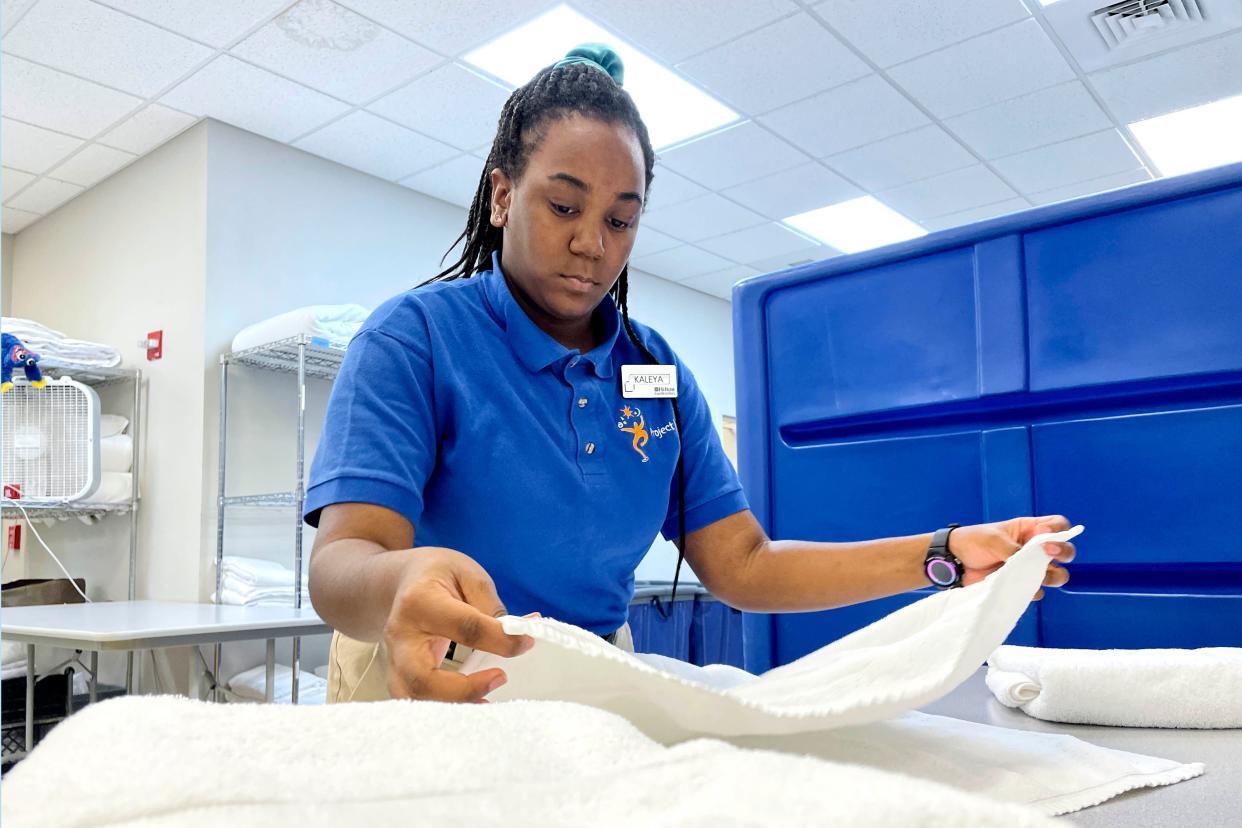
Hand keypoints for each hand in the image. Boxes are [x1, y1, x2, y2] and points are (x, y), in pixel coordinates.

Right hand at [382, 547, 534, 701]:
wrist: (400, 581)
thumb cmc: (437, 574)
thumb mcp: (467, 573)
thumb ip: (490, 606)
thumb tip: (518, 635)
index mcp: (421, 601)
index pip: (465, 627)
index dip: (501, 639)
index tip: (526, 641)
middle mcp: (401, 635)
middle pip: (421, 679)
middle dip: (463, 689)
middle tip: (500, 677)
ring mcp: (395, 658)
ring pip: (412, 698)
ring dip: (451, 705)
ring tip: (486, 698)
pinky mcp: (399, 673)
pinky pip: (415, 699)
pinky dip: (443, 707)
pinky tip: (473, 701)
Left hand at [947, 515, 1075, 598]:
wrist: (955, 563)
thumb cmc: (973, 542)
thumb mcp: (994, 539)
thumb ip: (1014, 549)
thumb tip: (1031, 563)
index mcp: (1029, 530)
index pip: (1058, 525)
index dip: (1058, 530)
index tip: (1045, 536)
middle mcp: (1034, 549)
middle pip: (1065, 551)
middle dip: (1064, 553)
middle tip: (1049, 555)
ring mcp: (1029, 568)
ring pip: (1057, 575)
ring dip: (1052, 576)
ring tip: (1037, 575)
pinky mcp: (1021, 585)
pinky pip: (1036, 591)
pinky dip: (1031, 590)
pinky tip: (1017, 586)